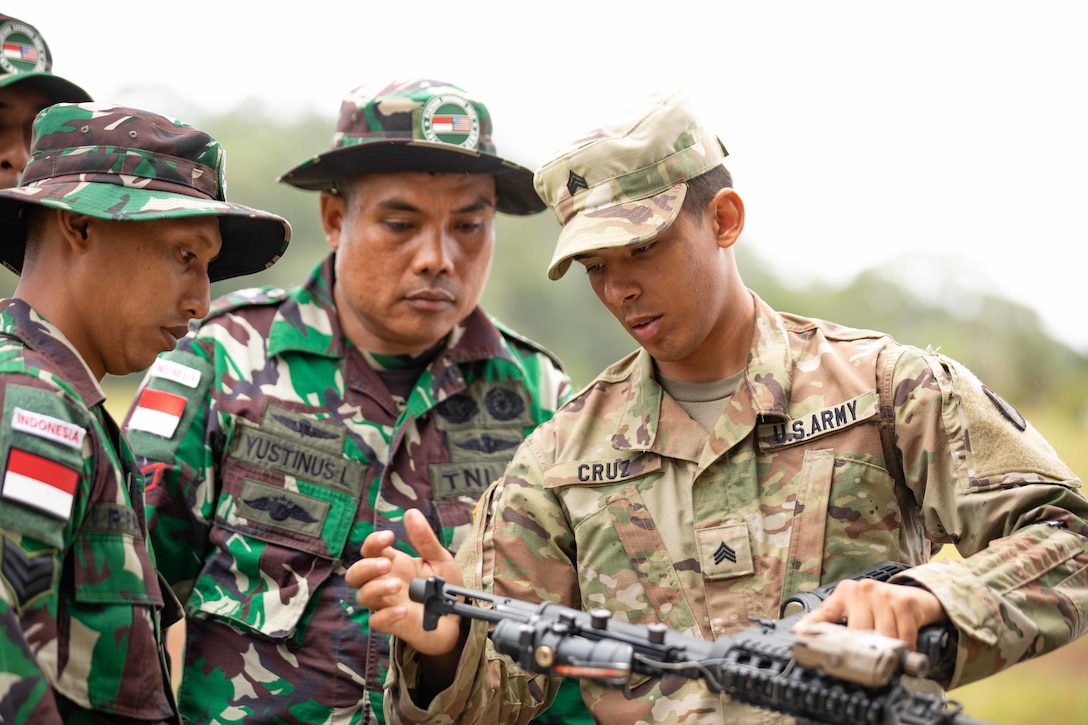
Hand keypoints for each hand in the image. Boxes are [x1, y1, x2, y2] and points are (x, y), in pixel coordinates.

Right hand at [345, 508, 463, 656]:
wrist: (457, 617)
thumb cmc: (444, 586)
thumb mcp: (440, 559)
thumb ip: (425, 539)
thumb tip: (410, 512)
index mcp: (394, 563)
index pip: (370, 550)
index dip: (373, 542)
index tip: (389, 536)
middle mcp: (385, 582)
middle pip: (355, 574)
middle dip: (365, 567)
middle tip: (387, 564)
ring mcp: (387, 603)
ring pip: (363, 596)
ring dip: (376, 588)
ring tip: (398, 585)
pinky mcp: (393, 625)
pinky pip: (377, 621)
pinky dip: (387, 615)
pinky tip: (403, 610)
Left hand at [795, 578, 947, 649]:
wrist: (918, 597)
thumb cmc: (882, 608)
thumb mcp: (855, 611)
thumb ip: (833, 622)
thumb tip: (804, 633)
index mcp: (844, 593)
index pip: (824, 612)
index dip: (811, 625)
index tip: (799, 636)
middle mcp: (861, 590)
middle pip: (857, 632)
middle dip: (864, 650)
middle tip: (866, 663)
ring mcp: (883, 594)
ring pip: (881, 636)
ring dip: (887, 652)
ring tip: (889, 657)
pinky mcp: (904, 602)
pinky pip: (903, 636)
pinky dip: (905, 649)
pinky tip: (905, 651)